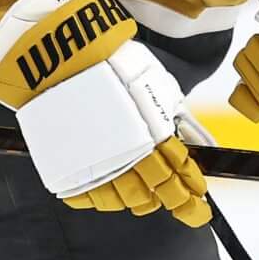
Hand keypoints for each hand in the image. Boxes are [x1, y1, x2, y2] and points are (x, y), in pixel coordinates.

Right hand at [0, 0, 209, 227]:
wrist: (61, 56)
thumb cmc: (107, 61)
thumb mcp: (151, 82)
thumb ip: (168, 115)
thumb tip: (182, 135)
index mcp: (151, 135)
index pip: (178, 173)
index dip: (191, 192)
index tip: (197, 200)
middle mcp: (125, 155)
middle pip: (156, 193)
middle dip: (174, 200)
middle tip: (181, 203)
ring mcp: (95, 165)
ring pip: (124, 201)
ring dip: (138, 199)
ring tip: (144, 193)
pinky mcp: (67, 169)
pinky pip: (88, 198)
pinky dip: (100, 197)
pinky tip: (107, 187)